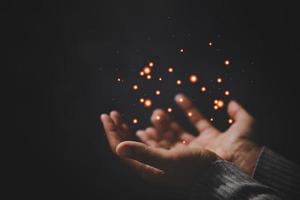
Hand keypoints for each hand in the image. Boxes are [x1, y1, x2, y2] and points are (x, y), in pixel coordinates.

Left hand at [100, 111, 217, 186]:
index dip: (112, 132)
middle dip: (120, 128)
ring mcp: (164, 157)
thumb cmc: (193, 167)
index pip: (121, 149)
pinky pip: (160, 139)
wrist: (218, 172)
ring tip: (128, 118)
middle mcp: (152, 164)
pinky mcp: (175, 152)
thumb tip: (118, 147)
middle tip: (113, 114)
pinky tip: (151, 124)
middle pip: (130, 144)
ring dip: (134, 129)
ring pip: (144, 141)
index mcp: (146, 167)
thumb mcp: (167, 159)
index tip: (106, 116)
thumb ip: (143, 153)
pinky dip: (154, 130)